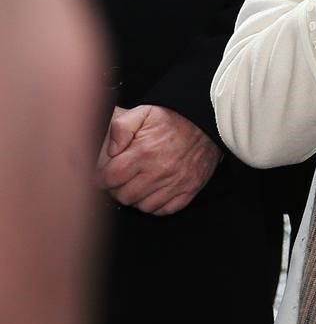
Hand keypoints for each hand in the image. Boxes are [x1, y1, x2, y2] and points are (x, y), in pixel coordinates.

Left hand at [96, 105, 221, 214]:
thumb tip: (111, 150)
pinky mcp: (189, 190)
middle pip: (124, 196)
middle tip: (120, 182)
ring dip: (137, 198)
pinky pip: (164, 210)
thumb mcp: (143, 113)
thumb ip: (120, 127)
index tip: (102, 177)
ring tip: (137, 186)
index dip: (101, 179)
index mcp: (145, 151)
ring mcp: (176, 182)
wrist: (207, 123)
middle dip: (117, 190)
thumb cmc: (173, 120)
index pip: (110, 178)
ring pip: (143, 206)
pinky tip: (153, 192)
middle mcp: (160, 170)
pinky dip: (156, 205)